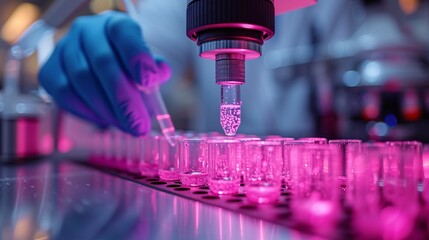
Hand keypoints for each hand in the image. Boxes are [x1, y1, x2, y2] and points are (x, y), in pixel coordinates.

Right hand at [39, 11, 170, 135]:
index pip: (124, 33)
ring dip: (107, 110)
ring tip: (126, 126)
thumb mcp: (149, 65)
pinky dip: (87, 112)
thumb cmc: (131, 68)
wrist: (106, 67)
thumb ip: (157, 71)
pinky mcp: (49, 70)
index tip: (149, 82)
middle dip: (124, 99)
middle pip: (102, 63)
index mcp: (116, 24)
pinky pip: (65, 95)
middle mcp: (87, 31)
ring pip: (82, 81)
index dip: (136, 57)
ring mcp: (64, 49)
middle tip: (139, 125)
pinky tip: (105, 120)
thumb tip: (158, 76)